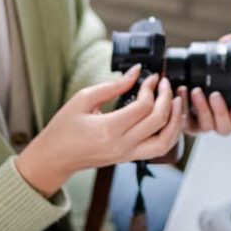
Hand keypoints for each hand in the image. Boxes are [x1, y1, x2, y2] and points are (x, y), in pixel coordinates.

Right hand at [15, 65, 183, 196]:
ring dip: (175, 120)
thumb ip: (112, 85)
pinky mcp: (129, 158)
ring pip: (165, 141)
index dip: (151, 88)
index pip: (143, 107)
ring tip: (176, 101)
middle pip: (158, 122)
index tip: (150, 77)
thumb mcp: (83, 99)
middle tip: (165, 84)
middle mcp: (121, 145)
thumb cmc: (64, 128)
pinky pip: (158, 148)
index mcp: (108, 129)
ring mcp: (127, 154)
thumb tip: (135, 72)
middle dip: (167, 98)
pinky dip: (169, 133)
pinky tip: (168, 117)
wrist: (54, 157)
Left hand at [177, 33, 230, 136]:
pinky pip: (184, 123)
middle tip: (215, 95)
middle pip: (223, 127)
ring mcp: (200, 125)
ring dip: (202, 108)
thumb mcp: (216, 69)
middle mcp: (216, 122)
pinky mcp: (184, 124)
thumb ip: (225, 53)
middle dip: (220, 111)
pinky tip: (181, 94)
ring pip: (206, 125)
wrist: (180, 92)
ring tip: (195, 91)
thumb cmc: (205, 81)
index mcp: (229, 115)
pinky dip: (182, 108)